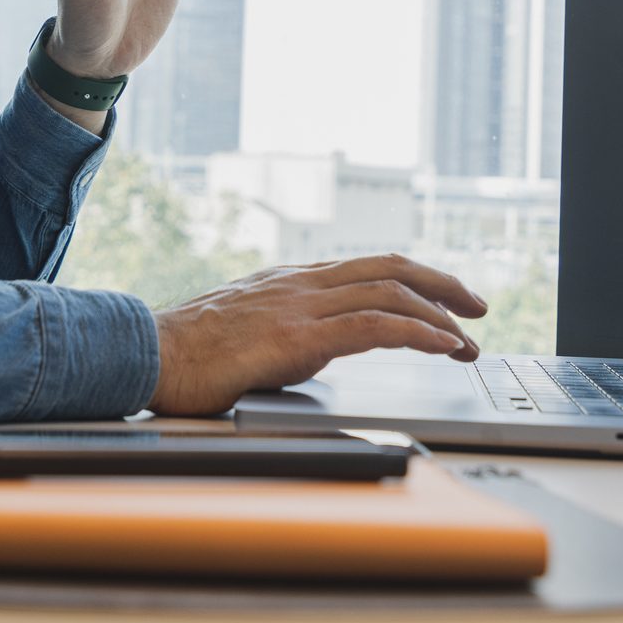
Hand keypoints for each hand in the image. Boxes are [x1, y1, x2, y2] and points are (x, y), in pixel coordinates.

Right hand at [147, 254, 488, 416]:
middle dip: (442, 285)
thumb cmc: (184, 354)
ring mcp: (300, 306)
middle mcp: (301, 284)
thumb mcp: (245, 330)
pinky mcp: (296, 336)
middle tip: (478, 308)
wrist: (145, 355)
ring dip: (441, 315)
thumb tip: (317, 349)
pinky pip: (374, 327)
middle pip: (390, 269)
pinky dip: (417, 332)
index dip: (415, 279)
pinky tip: (441, 346)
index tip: (446, 299)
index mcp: (291, 281)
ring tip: (468, 340)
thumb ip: (285, 330)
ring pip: (390, 293)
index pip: (368, 268)